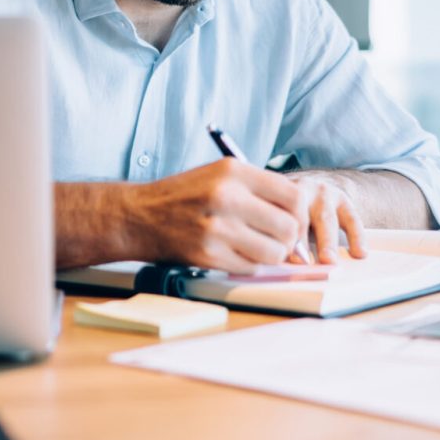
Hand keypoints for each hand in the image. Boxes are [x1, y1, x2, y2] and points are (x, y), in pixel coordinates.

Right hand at [129, 159, 361, 272]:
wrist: (139, 215)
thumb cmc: (185, 195)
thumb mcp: (219, 175)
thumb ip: (259, 190)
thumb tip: (299, 218)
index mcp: (233, 171)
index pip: (292, 196)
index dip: (300, 213)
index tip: (294, 221)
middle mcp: (226, 197)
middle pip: (288, 227)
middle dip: (289, 238)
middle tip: (278, 240)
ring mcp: (217, 228)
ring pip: (274, 252)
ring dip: (271, 255)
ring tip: (255, 247)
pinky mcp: (208, 255)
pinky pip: (251, 267)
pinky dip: (250, 265)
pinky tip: (235, 253)